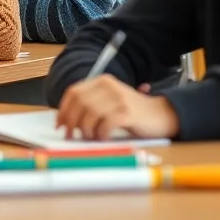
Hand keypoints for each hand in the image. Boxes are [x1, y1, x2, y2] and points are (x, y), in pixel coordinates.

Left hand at [56, 74, 180, 140]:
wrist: (161, 114)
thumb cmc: (132, 113)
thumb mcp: (109, 103)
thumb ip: (90, 107)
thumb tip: (66, 121)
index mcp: (102, 81)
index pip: (74, 92)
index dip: (63, 109)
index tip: (59, 124)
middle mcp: (109, 86)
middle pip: (79, 102)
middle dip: (71, 121)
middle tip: (71, 136)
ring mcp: (119, 98)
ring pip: (90, 113)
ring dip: (86, 129)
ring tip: (91, 137)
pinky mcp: (127, 112)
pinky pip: (105, 124)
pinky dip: (101, 134)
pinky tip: (104, 138)